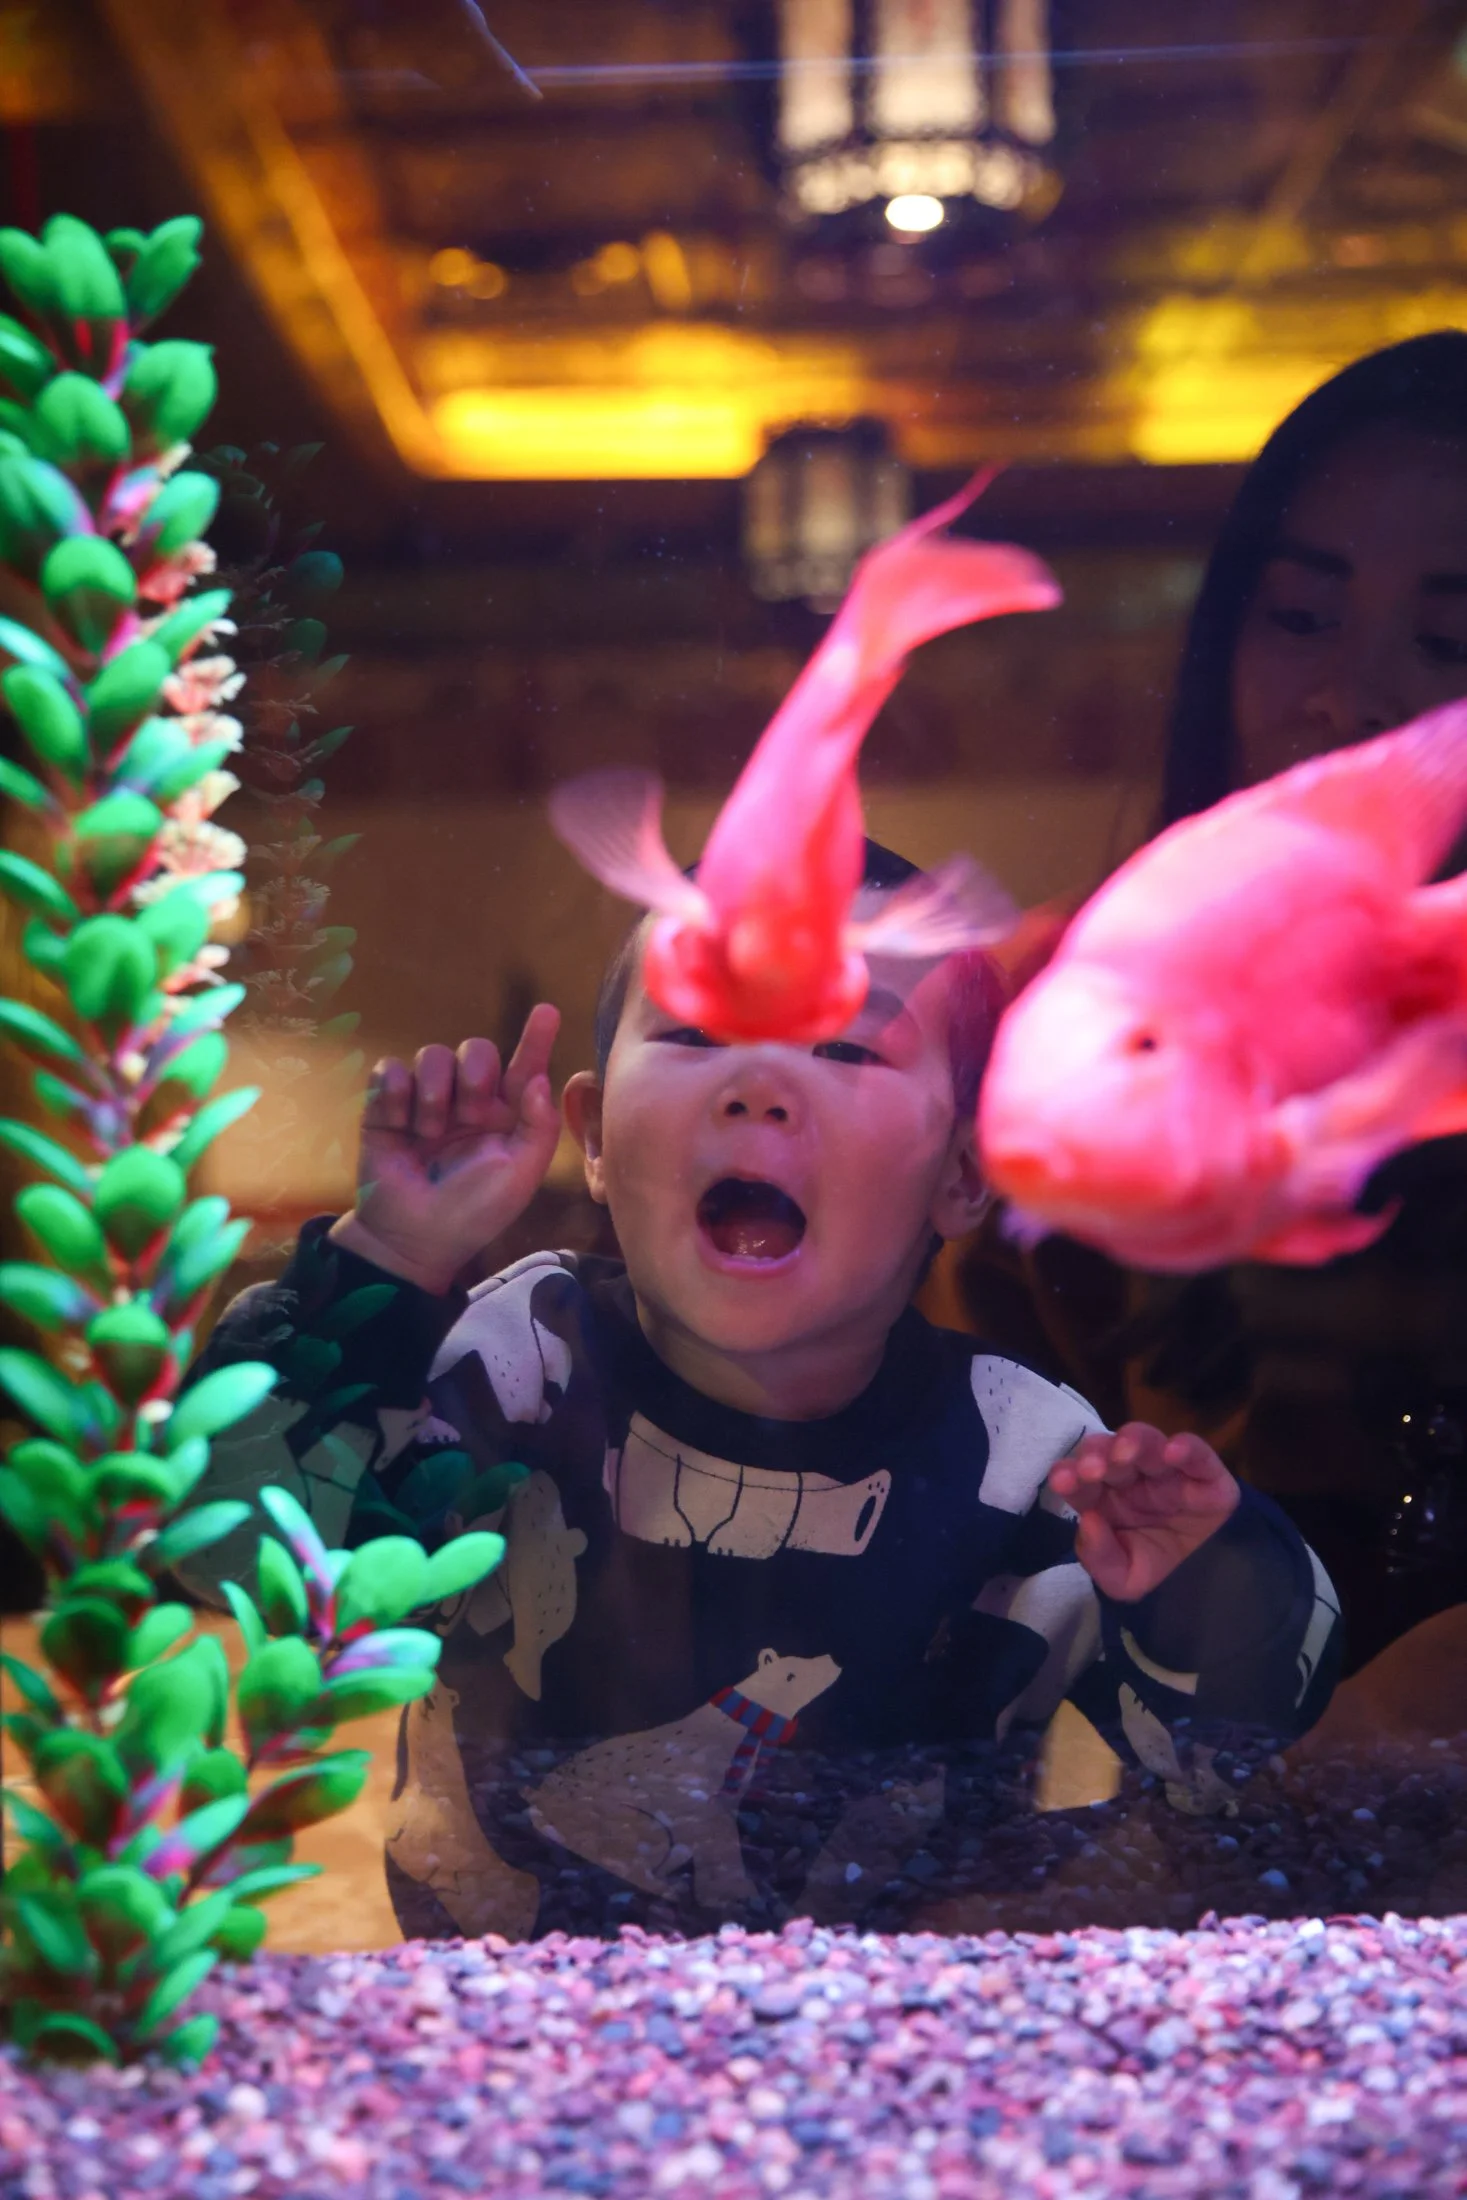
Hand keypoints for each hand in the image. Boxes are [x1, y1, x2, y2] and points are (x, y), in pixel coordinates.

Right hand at [329, 1004, 560, 1291]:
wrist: (412, 1238)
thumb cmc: (472, 1211)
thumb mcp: (519, 1175)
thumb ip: (538, 1126)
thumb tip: (539, 1079)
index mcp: (505, 1115)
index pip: (523, 1067)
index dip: (535, 1038)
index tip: (548, 1011)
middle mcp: (468, 1100)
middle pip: (476, 1049)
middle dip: (475, 1075)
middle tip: (470, 1116)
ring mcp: (425, 1100)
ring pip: (432, 1054)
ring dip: (433, 1092)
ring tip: (429, 1133)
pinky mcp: (386, 1104)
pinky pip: (390, 1069)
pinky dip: (395, 1093)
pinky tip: (399, 1125)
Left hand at [1047, 1422, 1239, 1602]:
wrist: (1213, 1586)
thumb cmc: (1159, 1573)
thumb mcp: (1121, 1580)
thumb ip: (1099, 1557)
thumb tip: (1087, 1521)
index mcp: (1104, 1497)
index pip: (1079, 1476)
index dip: (1068, 1473)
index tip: (1063, 1481)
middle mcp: (1131, 1478)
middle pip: (1107, 1450)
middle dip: (1095, 1454)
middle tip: (1092, 1470)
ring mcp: (1168, 1472)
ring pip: (1147, 1441)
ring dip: (1132, 1441)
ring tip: (1124, 1454)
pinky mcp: (1206, 1475)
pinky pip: (1198, 1453)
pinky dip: (1186, 1447)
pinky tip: (1172, 1452)